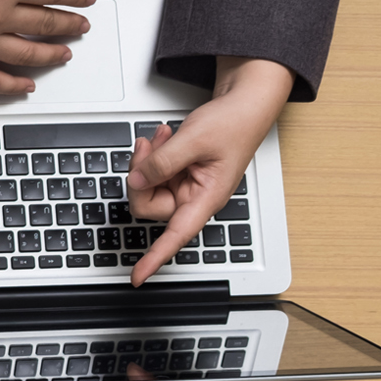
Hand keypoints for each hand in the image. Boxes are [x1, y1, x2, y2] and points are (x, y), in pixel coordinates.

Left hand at [125, 57, 292, 284]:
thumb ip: (162, 162)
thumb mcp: (195, 139)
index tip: (137, 276)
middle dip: (142, 174)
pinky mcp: (179, 175)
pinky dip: (153, 155)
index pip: (176, 236)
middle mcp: (194, 198)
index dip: (155, 258)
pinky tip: (164, 138)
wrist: (245, 104)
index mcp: (206, 199)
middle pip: (148, 205)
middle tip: (148, 145)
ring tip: (162, 136)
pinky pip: (153, 174)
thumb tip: (136, 181)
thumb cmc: (235, 122)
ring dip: (147, 160)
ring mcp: (186, 187)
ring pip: (147, 187)